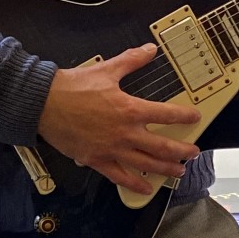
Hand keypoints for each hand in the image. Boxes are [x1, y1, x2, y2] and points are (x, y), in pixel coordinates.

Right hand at [37, 44, 202, 189]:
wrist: (43, 104)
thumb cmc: (73, 87)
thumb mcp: (106, 69)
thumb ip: (131, 60)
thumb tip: (150, 49)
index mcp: (130, 109)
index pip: (166, 114)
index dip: (184, 116)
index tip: (195, 117)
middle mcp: (125, 133)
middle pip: (162, 146)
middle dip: (182, 150)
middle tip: (193, 152)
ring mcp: (111, 149)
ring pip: (146, 164)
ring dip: (166, 168)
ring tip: (179, 171)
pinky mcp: (96, 160)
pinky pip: (120, 176)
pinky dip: (135, 184)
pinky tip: (146, 188)